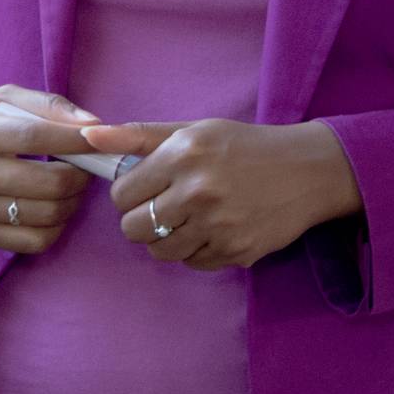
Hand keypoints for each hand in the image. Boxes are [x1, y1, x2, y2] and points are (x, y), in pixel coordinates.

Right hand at [0, 86, 103, 256]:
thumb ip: (45, 105)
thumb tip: (94, 123)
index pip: (36, 137)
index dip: (78, 141)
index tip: (101, 139)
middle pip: (48, 183)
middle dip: (82, 176)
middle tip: (87, 167)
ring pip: (45, 216)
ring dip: (72, 202)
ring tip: (72, 187)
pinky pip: (32, 242)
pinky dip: (55, 228)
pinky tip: (54, 210)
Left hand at [88, 118, 364, 270]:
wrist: (306, 171)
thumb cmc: (243, 146)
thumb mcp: (193, 130)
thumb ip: (137, 135)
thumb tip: (87, 137)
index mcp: (183, 155)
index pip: (121, 194)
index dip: (127, 193)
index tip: (144, 188)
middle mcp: (198, 191)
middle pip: (133, 229)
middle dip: (140, 220)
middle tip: (162, 206)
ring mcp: (218, 226)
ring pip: (160, 251)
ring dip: (166, 238)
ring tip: (187, 218)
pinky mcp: (236, 252)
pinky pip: (192, 263)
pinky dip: (195, 250)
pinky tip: (212, 228)